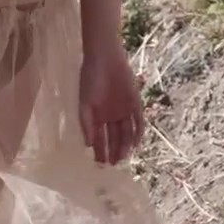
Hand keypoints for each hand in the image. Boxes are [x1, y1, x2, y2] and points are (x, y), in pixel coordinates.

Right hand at [78, 47, 144, 164]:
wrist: (105, 59)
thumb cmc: (90, 79)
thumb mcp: (85, 104)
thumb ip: (86, 124)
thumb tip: (87, 144)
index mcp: (97, 116)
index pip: (100, 138)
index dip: (100, 150)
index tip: (100, 164)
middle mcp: (111, 116)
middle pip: (114, 138)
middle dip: (113, 151)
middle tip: (112, 164)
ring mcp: (124, 110)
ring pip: (127, 133)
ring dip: (125, 145)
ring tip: (122, 158)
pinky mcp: (136, 104)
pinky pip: (139, 122)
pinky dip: (138, 134)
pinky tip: (135, 145)